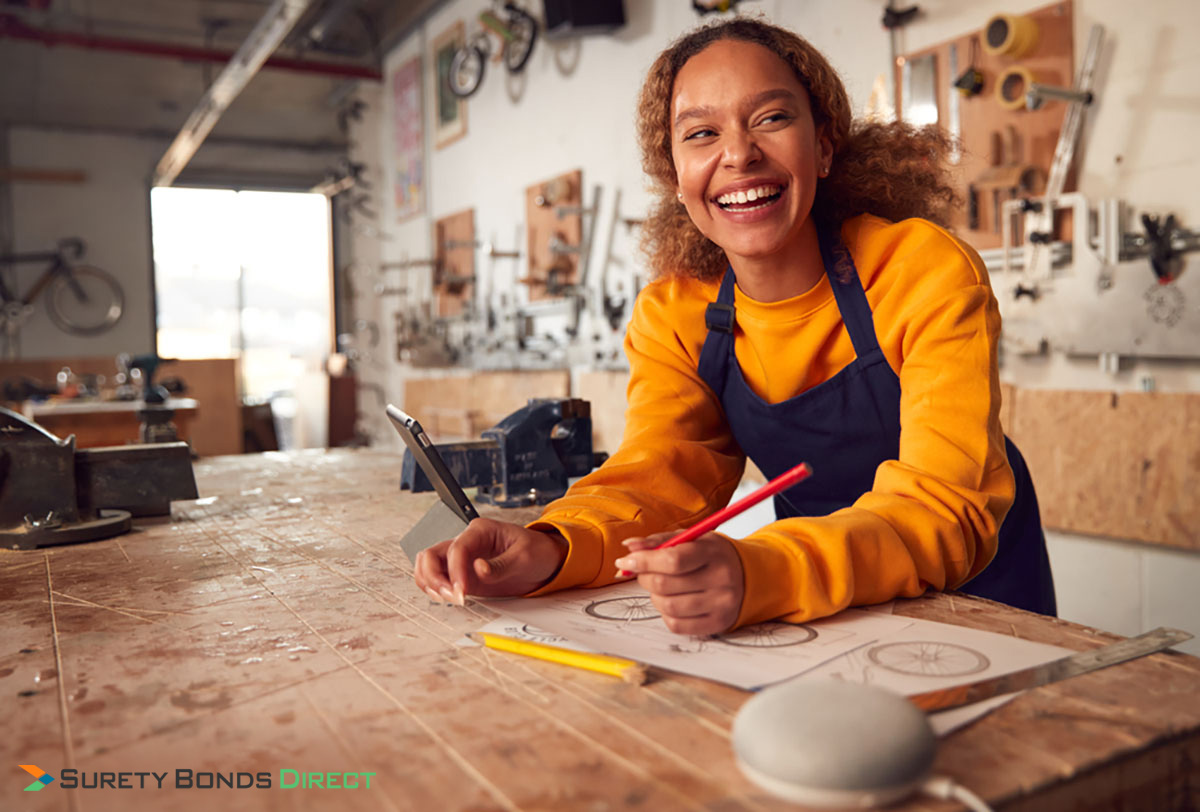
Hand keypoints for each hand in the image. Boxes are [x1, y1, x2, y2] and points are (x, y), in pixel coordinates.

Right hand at [413, 517, 566, 603]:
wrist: (546, 562)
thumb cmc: (537, 552)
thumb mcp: (525, 556)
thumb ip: (501, 565)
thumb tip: (478, 569)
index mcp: (480, 530)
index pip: (457, 548)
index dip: (455, 571)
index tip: (463, 591)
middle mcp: (467, 542)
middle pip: (432, 555)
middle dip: (435, 578)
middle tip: (453, 597)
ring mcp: (462, 559)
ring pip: (428, 566)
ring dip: (430, 583)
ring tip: (449, 599)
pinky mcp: (463, 575)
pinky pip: (437, 579)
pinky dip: (434, 589)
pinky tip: (447, 598)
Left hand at [613, 532, 743, 635]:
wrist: (748, 576)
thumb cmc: (712, 555)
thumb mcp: (691, 539)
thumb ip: (659, 541)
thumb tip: (629, 548)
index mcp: (713, 552)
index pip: (673, 559)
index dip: (643, 561)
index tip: (625, 562)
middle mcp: (721, 579)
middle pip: (665, 584)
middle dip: (644, 577)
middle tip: (644, 572)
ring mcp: (721, 604)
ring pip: (667, 606)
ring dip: (654, 597)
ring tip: (661, 587)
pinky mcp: (717, 623)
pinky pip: (677, 625)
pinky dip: (665, 614)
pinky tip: (673, 601)